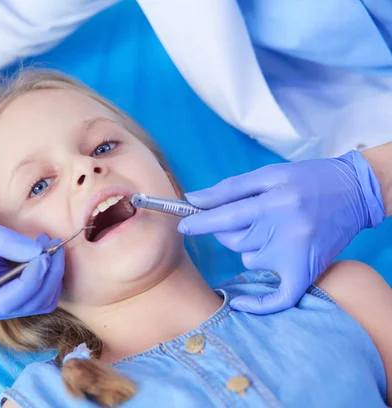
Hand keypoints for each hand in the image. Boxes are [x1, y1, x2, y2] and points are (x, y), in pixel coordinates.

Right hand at [0, 210, 64, 319]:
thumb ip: (6, 241)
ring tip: (49, 246)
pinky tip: (46, 255)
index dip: (31, 282)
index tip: (44, 257)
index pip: (6, 302)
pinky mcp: (13, 299)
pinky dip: (50, 277)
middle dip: (48, 275)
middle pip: (29, 304)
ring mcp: (1, 307)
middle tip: (53, 244)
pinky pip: (41, 296)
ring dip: (52, 276)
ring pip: (40, 303)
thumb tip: (39, 251)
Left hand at [178, 150, 384, 313]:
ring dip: (252, 248)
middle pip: (234, 241)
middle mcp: (283, 230)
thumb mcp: (269, 174)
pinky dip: (259, 303)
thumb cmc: (308, 178)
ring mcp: (295, 254)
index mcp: (272, 202)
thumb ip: (229, 189)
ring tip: (273, 230)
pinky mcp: (306, 270)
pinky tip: (240, 304)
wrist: (357, 191)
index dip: (199, 222)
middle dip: (230, 230)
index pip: (224, 217)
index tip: (184, 225)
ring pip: (249, 260)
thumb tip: (193, 199)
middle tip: (248, 216)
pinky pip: (277, 298)